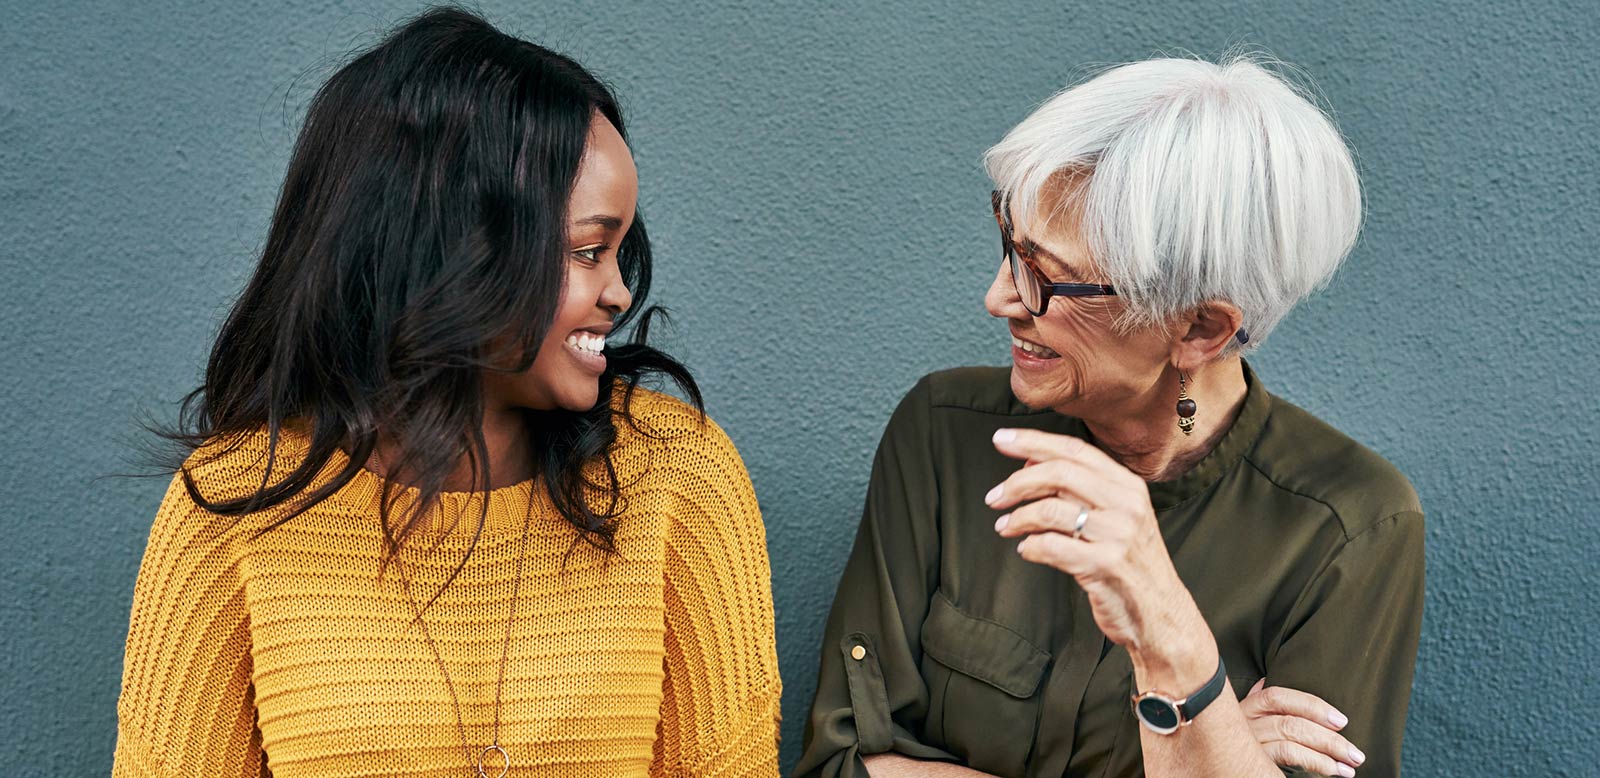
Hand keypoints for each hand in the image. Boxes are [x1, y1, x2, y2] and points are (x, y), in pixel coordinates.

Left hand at [986, 428, 1195, 653]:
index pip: (1075, 450)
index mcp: (1128, 485)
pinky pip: (1051, 547)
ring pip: (1049, 511)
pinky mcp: (1104, 566)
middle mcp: (1126, 505)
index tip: (1000, 440)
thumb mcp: (1117, 517)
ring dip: (1017, 518)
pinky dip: (1030, 547)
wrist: (1161, 613)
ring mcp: (1117, 535)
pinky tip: (1026, 550)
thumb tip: (1030, 461)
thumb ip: (1081, 488)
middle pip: (1059, 473)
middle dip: (1017, 482)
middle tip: (994, 497)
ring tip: (1004, 527)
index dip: (1034, 441)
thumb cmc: (1130, 562)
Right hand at [1241, 679, 1364, 776]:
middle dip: (1329, 738)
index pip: (1277, 697)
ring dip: (1327, 754)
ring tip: (1349, 767)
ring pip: (1291, 741)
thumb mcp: (1244, 721)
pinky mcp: (1252, 762)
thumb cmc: (1237, 746)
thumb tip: (1265, 680)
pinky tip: (1331, 771)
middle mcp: (1242, 724)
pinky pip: (1287, 758)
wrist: (1214, 775)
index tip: (1342, 721)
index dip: (1312, 706)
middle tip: (1355, 753)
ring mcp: (1245, 745)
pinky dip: (1314, 764)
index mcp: (1244, 709)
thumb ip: (1257, 705)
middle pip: (1290, 722)